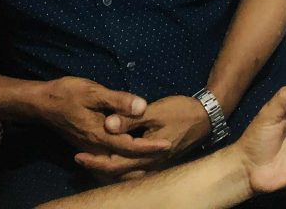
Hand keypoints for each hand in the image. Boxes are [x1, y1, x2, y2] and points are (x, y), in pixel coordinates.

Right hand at [31, 76, 169, 158]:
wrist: (41, 103)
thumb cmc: (67, 94)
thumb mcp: (94, 91)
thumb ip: (118, 100)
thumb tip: (142, 106)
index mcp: (99, 135)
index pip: (130, 146)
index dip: (150, 146)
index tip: (167, 144)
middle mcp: (95, 147)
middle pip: (124, 161)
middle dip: (146, 159)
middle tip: (166, 153)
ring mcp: (90, 148)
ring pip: (115, 164)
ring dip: (134, 164)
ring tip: (154, 159)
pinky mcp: (87, 145)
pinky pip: (107, 160)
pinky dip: (121, 161)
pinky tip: (131, 157)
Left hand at [75, 94, 210, 177]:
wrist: (207, 116)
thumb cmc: (181, 112)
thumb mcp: (155, 111)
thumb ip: (130, 119)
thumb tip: (106, 125)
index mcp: (147, 155)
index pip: (114, 164)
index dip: (95, 161)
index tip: (78, 155)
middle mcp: (151, 165)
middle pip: (119, 172)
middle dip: (99, 166)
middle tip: (80, 158)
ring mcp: (157, 164)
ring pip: (128, 173)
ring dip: (110, 167)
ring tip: (95, 160)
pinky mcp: (161, 160)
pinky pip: (137, 168)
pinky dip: (123, 165)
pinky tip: (118, 157)